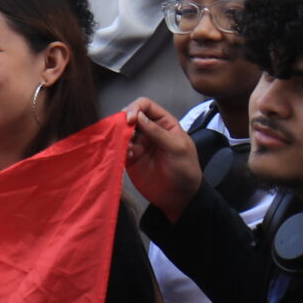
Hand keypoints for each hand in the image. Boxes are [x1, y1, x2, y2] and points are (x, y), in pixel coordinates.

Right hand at [124, 97, 203, 219]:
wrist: (179, 197)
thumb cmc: (185, 170)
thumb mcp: (177, 148)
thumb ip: (157, 132)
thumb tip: (137, 116)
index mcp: (164, 123)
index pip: (145, 105)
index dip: (135, 108)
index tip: (130, 120)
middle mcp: (149, 130)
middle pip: (129, 115)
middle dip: (123, 122)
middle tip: (122, 132)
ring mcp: (138, 143)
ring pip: (121, 131)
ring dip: (119, 136)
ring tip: (126, 147)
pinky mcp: (129, 157)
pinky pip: (118, 147)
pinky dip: (117, 149)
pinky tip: (126, 156)